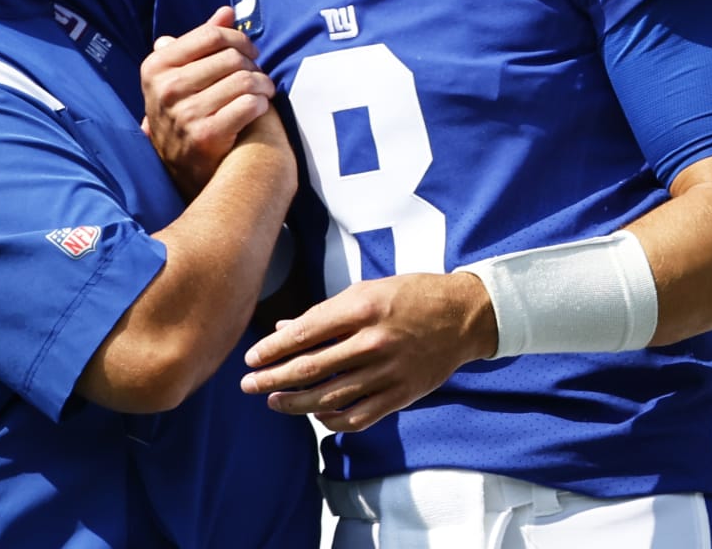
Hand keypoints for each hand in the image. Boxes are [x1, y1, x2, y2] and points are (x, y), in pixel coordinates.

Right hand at [141, 5, 275, 196]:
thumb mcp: (181, 74)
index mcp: (156, 66)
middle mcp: (166, 89)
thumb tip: (228, 11)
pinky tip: (260, 107)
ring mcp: (184, 114)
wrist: (178, 167)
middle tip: (257, 75)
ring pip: (245, 81)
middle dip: (253, 65)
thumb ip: (202, 41)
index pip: (211, 36)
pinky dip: (262, 104)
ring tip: (264, 91)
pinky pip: (249, 105)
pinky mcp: (205, 136)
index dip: (239, 40)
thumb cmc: (184, 110)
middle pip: (232, 58)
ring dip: (264, 85)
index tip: (249, 52)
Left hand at [240, 272, 497, 431]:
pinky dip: (332, 421)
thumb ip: (325, 313)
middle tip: (248, 385)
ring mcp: (388, 372)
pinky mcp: (401, 395)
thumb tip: (283, 328)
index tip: (251, 358)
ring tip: (274, 401)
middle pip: (311, 369)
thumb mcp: (367, 291)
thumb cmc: (411, 296)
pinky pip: (358, 417)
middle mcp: (373, 342)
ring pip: (330, 398)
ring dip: (295, 403)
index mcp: (362, 308)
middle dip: (273, 379)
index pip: (304, 334)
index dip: (272, 349)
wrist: (463, 315)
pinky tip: (316, 416)